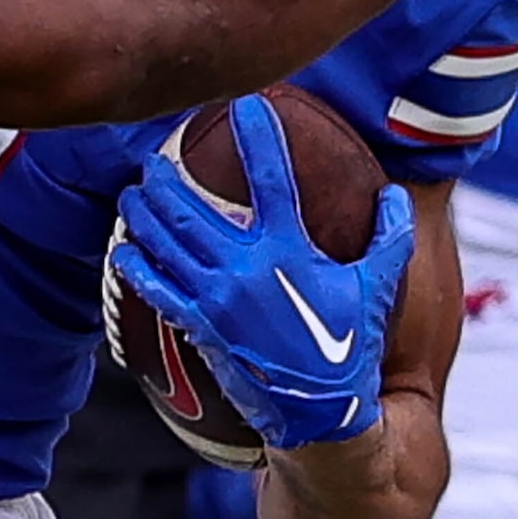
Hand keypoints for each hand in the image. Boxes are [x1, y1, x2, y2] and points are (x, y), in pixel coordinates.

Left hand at [110, 95, 414, 449]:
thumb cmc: (349, 348)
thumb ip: (388, 237)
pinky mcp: (199, 327)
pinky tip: (123, 248)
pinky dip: (137, 266)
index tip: (245, 104)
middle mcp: (246, 268)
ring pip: (166, 241)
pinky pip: (156, 289)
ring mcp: (216, 298)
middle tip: (156, 155)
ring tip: (134, 190)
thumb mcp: (376, 289)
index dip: (258, 137)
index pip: (272, 178)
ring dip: (145, 211)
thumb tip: (395, 193)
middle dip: (169, 175)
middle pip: (192, 205)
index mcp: (290, 250)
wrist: (320, 414)